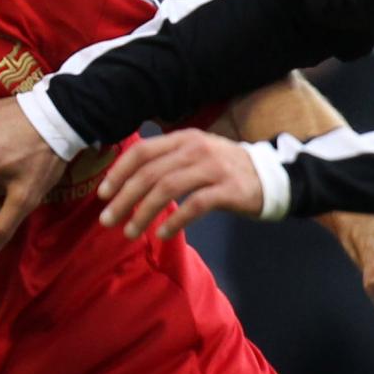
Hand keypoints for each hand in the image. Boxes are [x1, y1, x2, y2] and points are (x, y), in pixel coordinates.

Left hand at [95, 129, 264, 240]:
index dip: (119, 172)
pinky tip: (162, 234)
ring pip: (168, 188)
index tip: (103, 194)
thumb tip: (129, 183)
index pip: (142, 151)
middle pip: (150, 173)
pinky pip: (195, 205)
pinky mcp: (228, 189)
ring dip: (144, 212)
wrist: (271, 177)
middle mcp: (196, 149)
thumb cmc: (225, 171)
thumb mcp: (196, 157)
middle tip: (108, 220)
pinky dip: (175, 220)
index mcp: (183, 139)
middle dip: (124, 198)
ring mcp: (213, 168)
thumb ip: (167, 163)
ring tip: (130, 231)